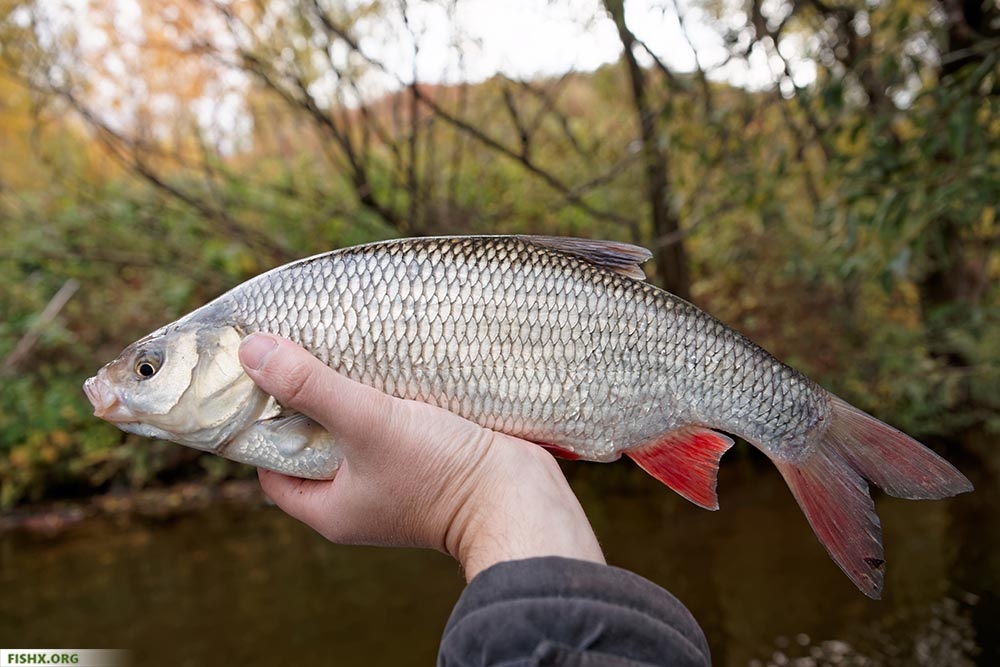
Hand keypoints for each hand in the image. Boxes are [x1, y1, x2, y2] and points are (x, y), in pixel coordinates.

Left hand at [239, 333, 604, 580]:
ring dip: (351, 396)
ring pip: (356, 432)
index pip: (273, 465)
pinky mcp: (426, 463)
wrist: (520, 497)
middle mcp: (358, 500)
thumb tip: (251, 352)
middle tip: (302, 352)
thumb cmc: (441, 471)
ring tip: (343, 351)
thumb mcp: (367, 424)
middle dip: (309, 401)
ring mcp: (395, 483)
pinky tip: (387, 365)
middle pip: (315, 444)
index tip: (264, 379)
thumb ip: (310, 387)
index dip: (262, 424)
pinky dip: (387, 400)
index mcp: (331, 508)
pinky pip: (393, 428)